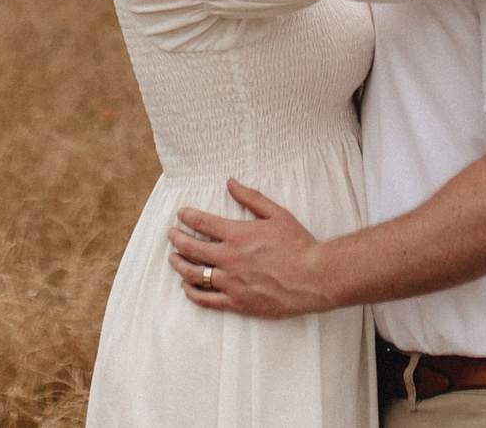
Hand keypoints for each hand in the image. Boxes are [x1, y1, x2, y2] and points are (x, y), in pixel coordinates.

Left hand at [166, 180, 333, 318]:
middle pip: (191, 248)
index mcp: (237, 234)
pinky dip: (192, 293)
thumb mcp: (277, 214)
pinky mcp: (237, 302)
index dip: (187, 217)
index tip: (181, 214)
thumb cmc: (298, 244)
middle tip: (171, 234)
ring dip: (179, 265)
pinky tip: (186, 287)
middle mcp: (229, 258)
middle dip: (177, 239)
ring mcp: (231, 282)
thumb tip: (231, 183)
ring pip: (194, 274)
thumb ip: (251, 198)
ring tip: (173, 259)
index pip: (202, 223)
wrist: (313, 277)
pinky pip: (206, 299)